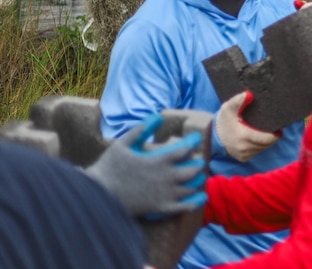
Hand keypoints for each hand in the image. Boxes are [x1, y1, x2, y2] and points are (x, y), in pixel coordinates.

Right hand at [85, 113, 206, 216]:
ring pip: (191, 187)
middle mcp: (166, 178)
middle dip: (198, 164)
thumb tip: (158, 116)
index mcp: (158, 161)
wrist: (97, 195)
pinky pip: (183, 207)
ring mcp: (164, 194)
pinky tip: (200, 198)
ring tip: (198, 177)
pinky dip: (194, 202)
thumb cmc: (108, 167)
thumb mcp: (123, 143)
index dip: (193, 142)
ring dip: (197, 181)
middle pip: (193, 170)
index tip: (196, 138)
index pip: (185, 150)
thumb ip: (142, 129)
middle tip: (197, 160)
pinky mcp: (160, 208)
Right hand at [215, 91, 280, 161]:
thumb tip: (249, 94)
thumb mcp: (228, 108)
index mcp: (243, 136)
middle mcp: (244, 148)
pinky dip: (259, 146)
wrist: (213, 135)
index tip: (279, 128)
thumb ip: (238, 100)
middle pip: (267, 144)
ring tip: (266, 132)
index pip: (267, 139)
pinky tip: (257, 138)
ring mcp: (243, 155)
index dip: (275, 134)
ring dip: (266, 142)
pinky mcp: (243, 158)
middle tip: (275, 129)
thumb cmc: (223, 121)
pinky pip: (257, 152)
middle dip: (272, 137)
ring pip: (262, 149)